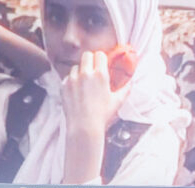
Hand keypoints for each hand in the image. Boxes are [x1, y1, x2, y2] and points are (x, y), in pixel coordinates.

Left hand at [61, 51, 128, 183]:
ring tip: (84, 84)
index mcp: (100, 75)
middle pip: (86, 55)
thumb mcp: (117, 102)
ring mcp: (73, 79)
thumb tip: (131, 83)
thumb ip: (125, 90)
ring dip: (80, 71)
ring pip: (76, 67)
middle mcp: (85, 74)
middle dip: (90, 60)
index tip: (102, 62)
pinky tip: (77, 92)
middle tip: (93, 69)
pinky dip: (72, 82)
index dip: (102, 58)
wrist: (84, 126)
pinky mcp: (64, 85)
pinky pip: (68, 77)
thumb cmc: (102, 115)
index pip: (100, 55)